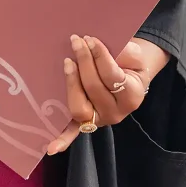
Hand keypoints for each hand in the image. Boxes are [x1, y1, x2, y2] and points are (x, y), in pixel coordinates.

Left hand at [46, 35, 157, 155]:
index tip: (89, 39)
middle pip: (94, 88)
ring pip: (80, 107)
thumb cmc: (130, 65)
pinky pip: (73, 133)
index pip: (112, 76)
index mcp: (132, 96)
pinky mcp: (85, 123)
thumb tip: (104, 47)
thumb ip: (126, 51)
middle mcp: (116, 113)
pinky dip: (62, 140)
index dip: (100, 56)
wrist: (131, 77)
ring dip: (71, 83)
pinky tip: (51, 147)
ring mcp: (99, 120)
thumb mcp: (135, 56)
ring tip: (67, 62)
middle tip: (76, 41)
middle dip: (84, 62)